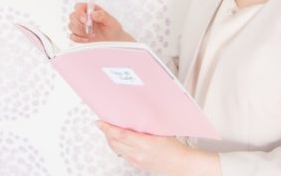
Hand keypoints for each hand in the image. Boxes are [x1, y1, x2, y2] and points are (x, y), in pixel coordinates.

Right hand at [67, 2, 135, 42]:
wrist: (114, 40)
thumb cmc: (113, 28)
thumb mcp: (111, 21)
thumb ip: (103, 16)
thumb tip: (93, 14)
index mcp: (91, 10)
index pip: (79, 6)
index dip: (79, 12)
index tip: (85, 20)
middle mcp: (84, 17)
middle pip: (72, 16)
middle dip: (79, 24)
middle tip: (90, 29)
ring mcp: (81, 26)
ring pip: (71, 26)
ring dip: (80, 31)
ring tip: (91, 34)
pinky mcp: (80, 36)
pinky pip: (72, 36)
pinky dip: (78, 38)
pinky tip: (87, 39)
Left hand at [95, 121, 220, 175]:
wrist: (180, 164)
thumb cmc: (174, 148)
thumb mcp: (160, 131)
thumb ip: (146, 125)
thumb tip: (135, 115)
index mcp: (144, 143)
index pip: (120, 134)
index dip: (108, 127)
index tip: (100, 122)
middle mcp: (138, 153)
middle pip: (114, 142)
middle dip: (106, 132)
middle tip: (102, 124)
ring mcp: (136, 160)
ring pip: (116, 149)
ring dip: (110, 140)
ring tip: (109, 131)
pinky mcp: (137, 165)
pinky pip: (122, 155)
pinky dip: (117, 147)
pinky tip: (118, 141)